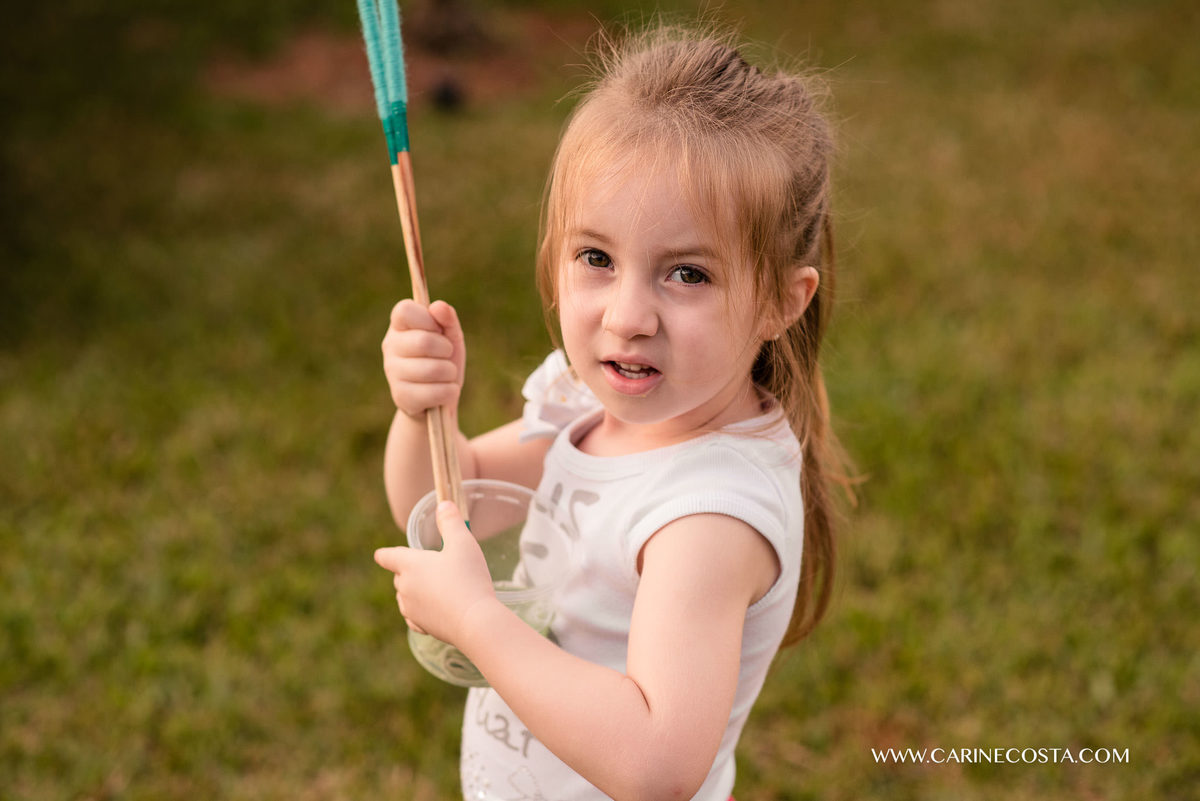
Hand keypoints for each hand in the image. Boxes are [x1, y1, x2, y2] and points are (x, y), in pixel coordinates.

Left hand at [374, 501, 496, 644]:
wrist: (475, 621)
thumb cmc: (468, 578)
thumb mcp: (463, 543)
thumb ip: (451, 522)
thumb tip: (443, 504)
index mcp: (410, 565)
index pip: (387, 557)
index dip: (385, 554)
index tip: (382, 555)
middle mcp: (405, 588)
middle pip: (399, 577)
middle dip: (409, 572)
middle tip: (431, 568)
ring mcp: (411, 610)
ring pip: (405, 598)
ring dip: (415, 592)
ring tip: (435, 589)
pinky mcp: (422, 627)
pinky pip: (414, 617)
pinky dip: (421, 612)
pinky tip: (434, 611)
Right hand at [382, 299, 464, 418]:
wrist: (439, 397)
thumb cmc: (444, 359)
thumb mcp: (451, 336)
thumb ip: (447, 319)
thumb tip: (438, 306)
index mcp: (399, 326)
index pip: (404, 310)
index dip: (427, 319)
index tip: (438, 329)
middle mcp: (390, 346)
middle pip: (423, 342)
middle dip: (446, 350)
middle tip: (447, 355)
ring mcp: (392, 372)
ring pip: (433, 370)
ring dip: (450, 373)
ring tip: (446, 375)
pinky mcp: (400, 397)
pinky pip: (434, 392)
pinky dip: (449, 392)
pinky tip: (444, 392)